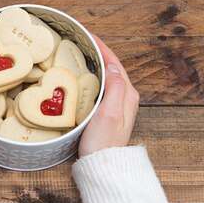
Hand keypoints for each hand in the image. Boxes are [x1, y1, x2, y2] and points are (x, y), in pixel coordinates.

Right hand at [78, 35, 139, 156]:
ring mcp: (116, 105)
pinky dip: (89, 77)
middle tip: (78, 41)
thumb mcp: (109, 113)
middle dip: (96, 51)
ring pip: (104, 76)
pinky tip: (78, 77)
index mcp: (127, 94)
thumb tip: (111, 65)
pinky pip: (98, 87)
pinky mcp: (106, 113)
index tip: (86, 35)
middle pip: (110, 67)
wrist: (102, 167)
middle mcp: (124, 98)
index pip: (114, 62)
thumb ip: (115, 87)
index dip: (101, 46)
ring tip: (76, 54)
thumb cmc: (104, 143)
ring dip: (92, 63)